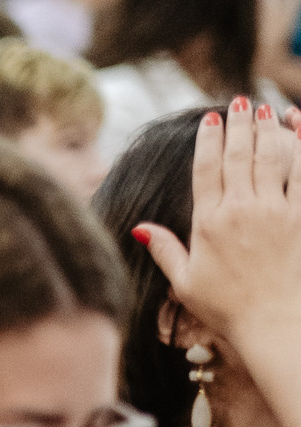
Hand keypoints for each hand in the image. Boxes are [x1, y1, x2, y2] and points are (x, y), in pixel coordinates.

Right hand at [136, 100, 300, 355]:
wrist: (274, 325)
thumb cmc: (226, 309)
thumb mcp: (185, 281)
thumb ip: (164, 249)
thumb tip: (141, 227)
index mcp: (209, 223)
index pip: (206, 168)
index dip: (209, 139)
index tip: (211, 119)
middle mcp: (242, 210)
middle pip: (239, 154)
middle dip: (239, 123)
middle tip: (238, 101)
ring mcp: (275, 212)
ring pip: (270, 157)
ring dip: (267, 129)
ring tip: (264, 110)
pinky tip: (297, 130)